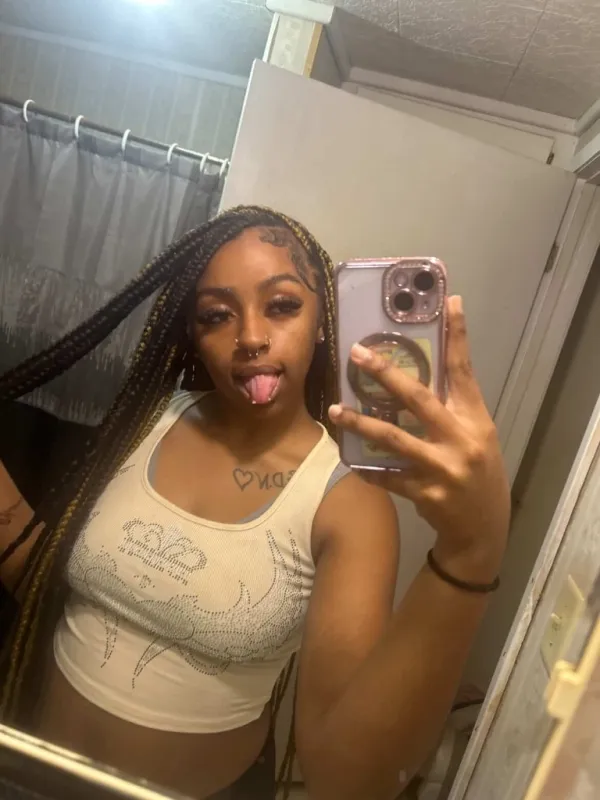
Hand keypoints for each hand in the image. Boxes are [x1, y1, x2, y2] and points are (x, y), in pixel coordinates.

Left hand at [328, 296, 509, 582]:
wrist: (483, 529)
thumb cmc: (478, 472)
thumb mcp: (476, 434)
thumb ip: (453, 406)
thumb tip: (426, 369)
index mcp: (475, 419)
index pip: (465, 370)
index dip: (458, 336)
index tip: (451, 302)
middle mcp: (461, 439)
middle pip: (419, 399)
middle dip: (386, 374)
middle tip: (357, 353)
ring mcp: (442, 468)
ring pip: (394, 439)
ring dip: (361, 423)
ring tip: (336, 409)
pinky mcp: (425, 493)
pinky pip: (387, 476)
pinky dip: (367, 468)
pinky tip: (349, 460)